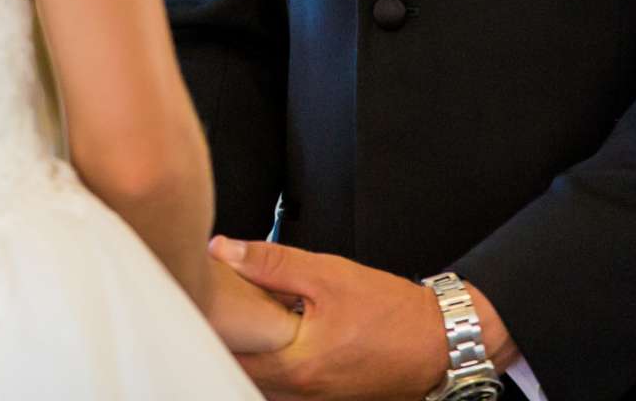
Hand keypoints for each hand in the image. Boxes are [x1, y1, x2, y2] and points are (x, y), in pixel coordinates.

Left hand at [209, 236, 501, 400]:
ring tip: (237, 323)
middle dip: (222, 341)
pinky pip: (283, 388)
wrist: (442, 342)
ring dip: (246, 355)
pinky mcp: (326, 399)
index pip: (228, 354)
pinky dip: (270, 366)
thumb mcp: (329, 275)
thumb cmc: (394, 313)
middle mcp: (302, 393)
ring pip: (260, 382)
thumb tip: (226, 250)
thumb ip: (272, 264)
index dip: (206, 326)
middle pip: (239, 372)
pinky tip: (271, 341)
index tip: (194, 301)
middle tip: (209, 308)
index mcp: (297, 366)